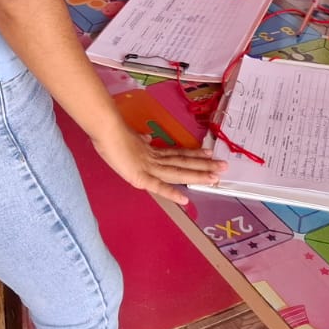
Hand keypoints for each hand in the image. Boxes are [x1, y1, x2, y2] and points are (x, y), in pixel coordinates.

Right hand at [94, 129, 225, 205]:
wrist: (105, 129)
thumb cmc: (111, 134)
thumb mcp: (129, 138)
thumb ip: (140, 140)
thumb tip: (147, 137)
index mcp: (151, 151)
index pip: (177, 153)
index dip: (193, 154)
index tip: (208, 153)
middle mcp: (154, 159)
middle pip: (183, 162)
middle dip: (204, 165)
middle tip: (224, 165)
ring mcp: (149, 168)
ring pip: (177, 172)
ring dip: (197, 175)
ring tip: (215, 176)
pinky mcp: (140, 177)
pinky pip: (158, 186)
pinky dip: (171, 193)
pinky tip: (185, 199)